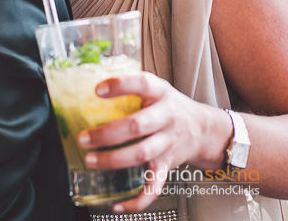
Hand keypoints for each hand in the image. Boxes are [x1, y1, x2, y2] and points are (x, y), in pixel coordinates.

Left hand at [77, 72, 216, 212]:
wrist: (203, 129)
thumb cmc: (172, 108)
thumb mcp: (158, 89)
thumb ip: (132, 88)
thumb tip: (90, 85)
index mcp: (161, 94)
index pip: (142, 83)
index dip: (120, 86)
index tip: (98, 90)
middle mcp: (166, 118)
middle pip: (137, 125)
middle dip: (107, 134)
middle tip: (84, 138)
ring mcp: (167, 143)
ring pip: (141, 154)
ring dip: (113, 160)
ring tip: (91, 161)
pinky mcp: (167, 165)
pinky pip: (153, 187)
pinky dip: (137, 200)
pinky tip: (118, 204)